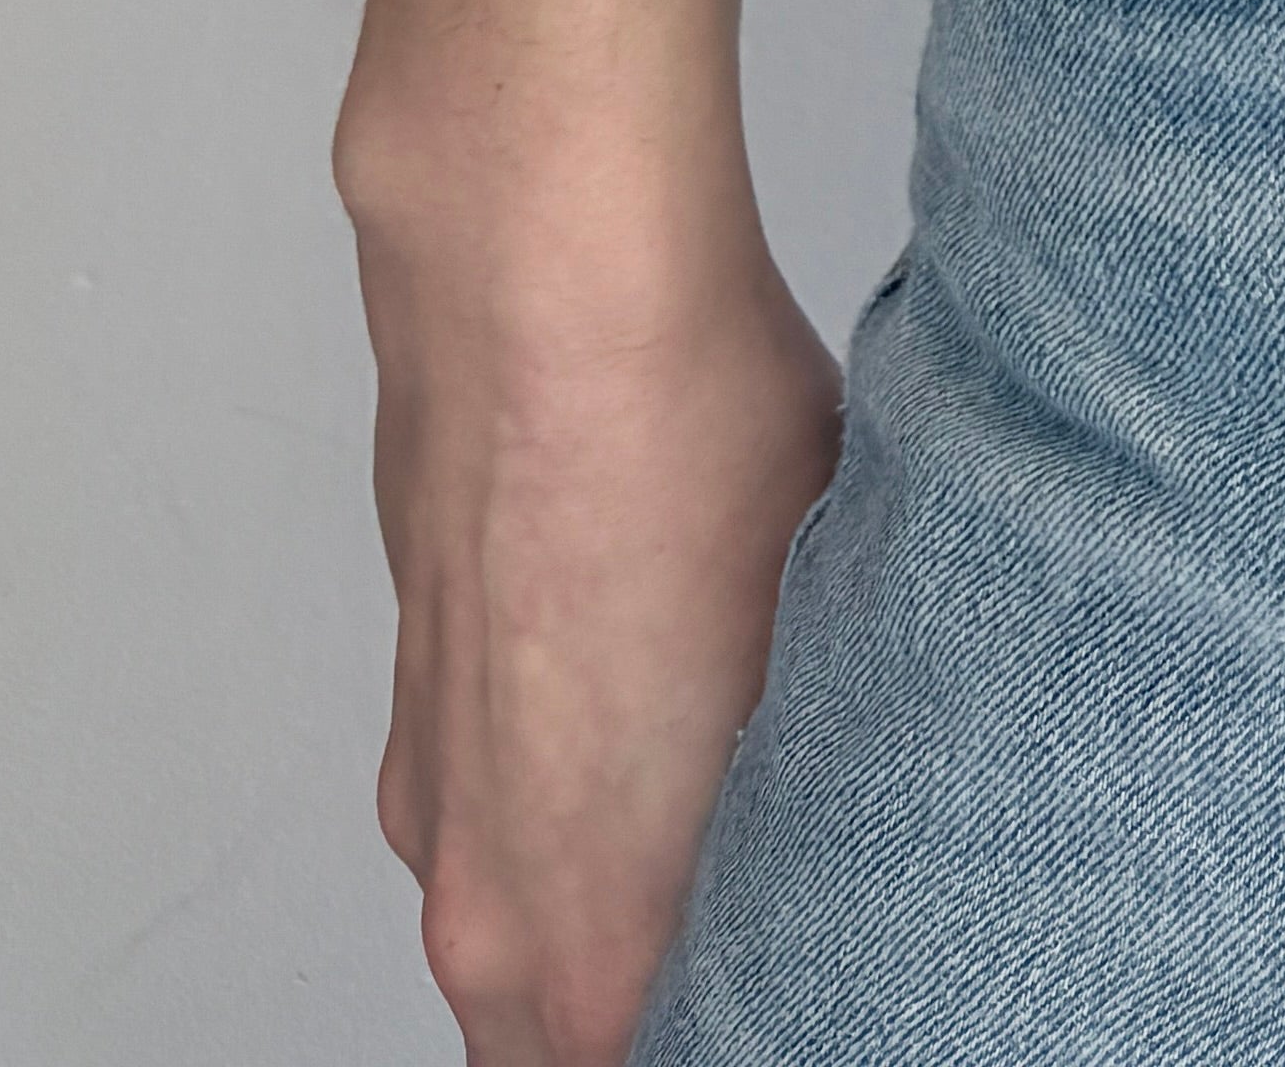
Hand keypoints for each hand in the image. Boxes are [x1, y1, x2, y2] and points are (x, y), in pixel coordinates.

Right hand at [350, 145, 841, 1062]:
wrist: (543, 293)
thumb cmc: (695, 450)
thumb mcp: (829, 659)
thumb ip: (819, 816)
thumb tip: (864, 857)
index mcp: (598, 941)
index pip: (677, 1058)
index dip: (754, 1016)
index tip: (820, 979)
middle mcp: (488, 910)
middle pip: (576, 1042)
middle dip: (680, 1000)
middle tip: (786, 938)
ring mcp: (438, 811)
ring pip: (522, 949)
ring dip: (610, 925)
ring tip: (723, 827)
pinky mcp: (420, 718)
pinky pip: (491, 832)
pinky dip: (560, 825)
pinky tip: (649, 721)